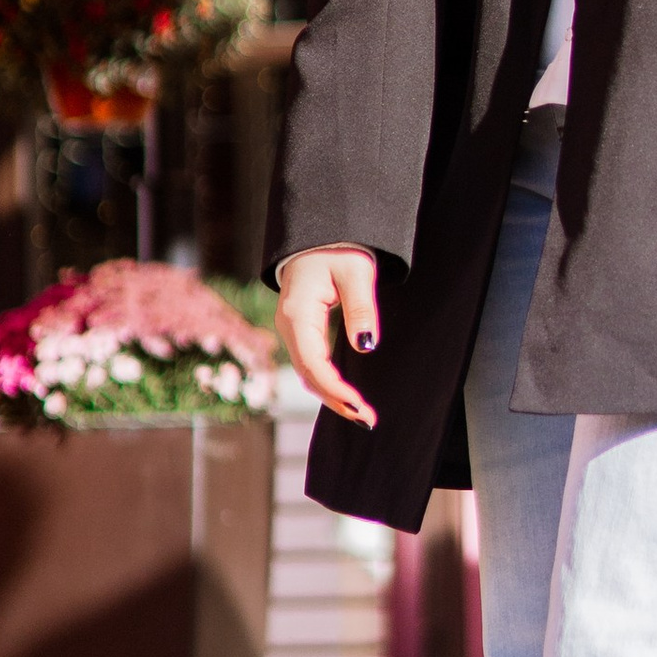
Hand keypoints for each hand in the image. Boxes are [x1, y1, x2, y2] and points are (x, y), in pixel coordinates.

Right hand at [277, 247, 380, 426]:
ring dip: (332, 395)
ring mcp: (292, 330)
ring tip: (361, 414)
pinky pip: (311, 364)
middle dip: (336, 400)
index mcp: (297, 312)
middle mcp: (289, 326)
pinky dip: (328, 383)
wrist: (318, 235)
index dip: (334, 388)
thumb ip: (360, 308)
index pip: (312, 362)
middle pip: (308, 374)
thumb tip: (366, 346)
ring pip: (308, 373)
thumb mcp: (356, 273)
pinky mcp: (300, 332)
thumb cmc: (337, 249)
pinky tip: (346, 396)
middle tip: (367, 420)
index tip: (358, 405)